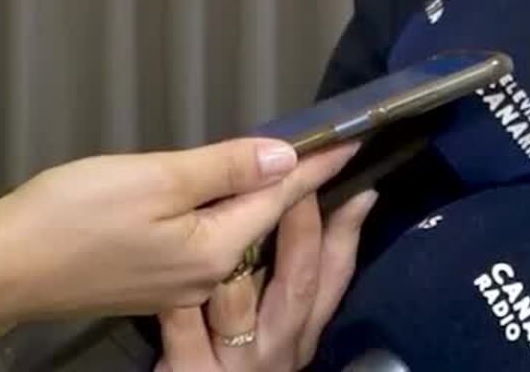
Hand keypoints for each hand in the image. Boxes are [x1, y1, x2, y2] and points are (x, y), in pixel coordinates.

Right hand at [0, 137, 362, 324]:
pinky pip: (205, 240)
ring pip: (236, 229)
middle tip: (332, 142)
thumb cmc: (68, 218)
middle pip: (264, 217)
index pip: (282, 196)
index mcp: (215, 250)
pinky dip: (223, 211)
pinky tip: (228, 190)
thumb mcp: (154, 179)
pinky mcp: (150, 280)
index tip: (353, 135)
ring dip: (260, 194)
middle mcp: (207, 276)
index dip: (319, 162)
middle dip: (297, 180)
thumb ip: (224, 167)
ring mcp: (177, 283)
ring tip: (291, 159)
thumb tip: (284, 155)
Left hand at [154, 185, 376, 370]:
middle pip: (299, 279)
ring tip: (219, 212)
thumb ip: (285, 273)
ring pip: (238, 299)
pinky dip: (179, 294)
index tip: (359, 187)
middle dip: (300, 225)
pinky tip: (170, 271)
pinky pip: (184, 322)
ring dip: (230, 259)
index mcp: (303, 327)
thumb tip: (306, 204)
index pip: (336, 272)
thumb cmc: (232, 352)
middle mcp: (281, 346)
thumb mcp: (270, 320)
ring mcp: (237, 362)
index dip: (348, 229)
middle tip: (297, 176)